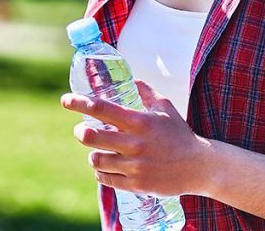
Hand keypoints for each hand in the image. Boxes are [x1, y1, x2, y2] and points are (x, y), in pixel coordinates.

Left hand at [61, 79, 212, 196]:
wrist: (199, 166)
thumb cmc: (180, 134)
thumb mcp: (165, 107)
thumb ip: (146, 92)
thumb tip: (132, 79)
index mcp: (139, 121)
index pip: (101, 108)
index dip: (79, 103)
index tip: (65, 100)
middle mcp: (134, 144)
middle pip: (91, 137)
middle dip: (80, 133)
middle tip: (80, 131)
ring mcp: (134, 166)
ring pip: (96, 160)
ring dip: (92, 154)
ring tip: (96, 151)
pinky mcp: (136, 185)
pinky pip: (106, 179)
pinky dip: (101, 172)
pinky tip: (104, 167)